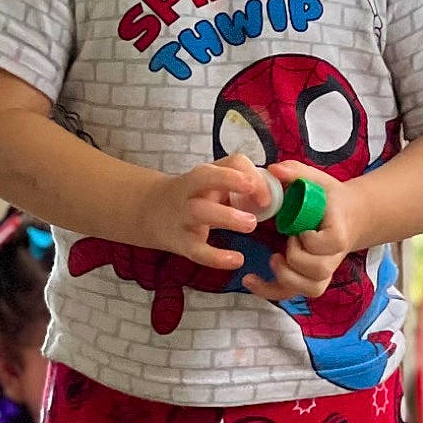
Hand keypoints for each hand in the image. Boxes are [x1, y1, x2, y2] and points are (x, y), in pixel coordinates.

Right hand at [136, 155, 270, 267]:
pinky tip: (236, 260)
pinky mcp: (178, 241)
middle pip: (205, 178)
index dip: (250, 174)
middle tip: (260, 202)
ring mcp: (181, 215)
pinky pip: (196, 250)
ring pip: (200, 211)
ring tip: (250, 226)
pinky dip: (215, 257)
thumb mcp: (212, 184)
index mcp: (205, 174)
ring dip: (226, 217)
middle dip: (232, 183)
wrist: (147, 211)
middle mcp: (190, 190)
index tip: (267, 195)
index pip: (230, 162)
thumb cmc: (193, 196)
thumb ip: (240, 185)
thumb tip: (274, 193)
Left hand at [242, 161, 354, 304]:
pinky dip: (269, 291)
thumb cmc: (328, 198)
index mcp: (339, 231)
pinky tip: (250, 280)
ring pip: (310, 288)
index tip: (301, 228)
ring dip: (287, 277)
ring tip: (274, 259)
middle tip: (289, 239)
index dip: (310, 238)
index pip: (329, 243)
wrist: (347, 216)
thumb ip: (295, 172)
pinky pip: (292, 294)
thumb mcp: (315, 180)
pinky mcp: (310, 280)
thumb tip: (273, 170)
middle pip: (318, 271)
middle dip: (296, 257)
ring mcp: (324, 272)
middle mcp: (335, 257)